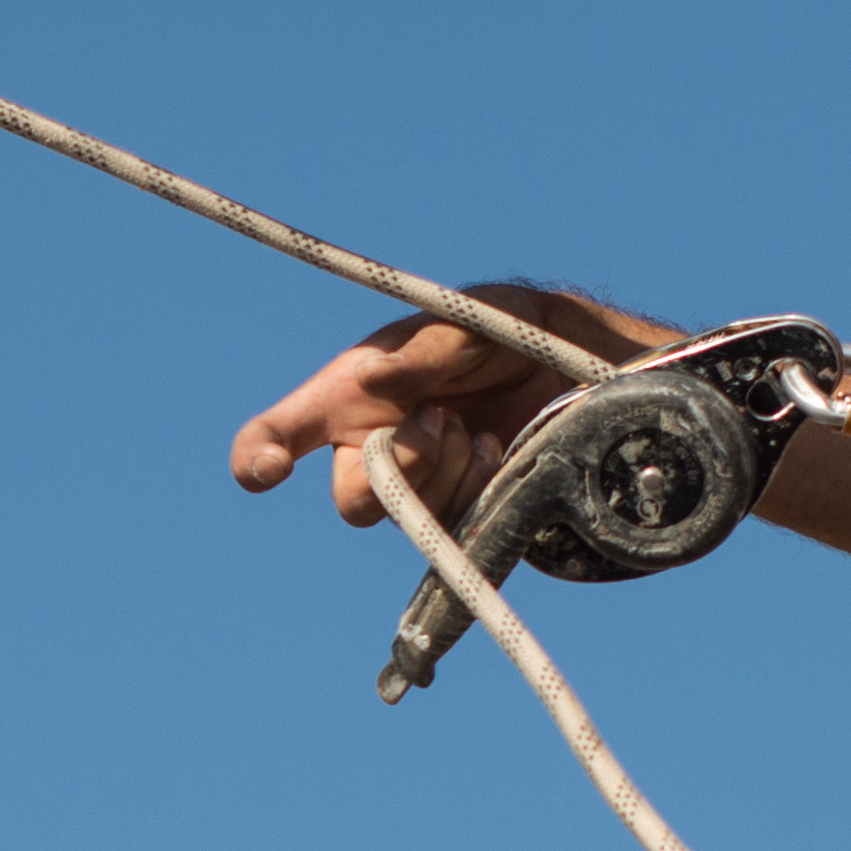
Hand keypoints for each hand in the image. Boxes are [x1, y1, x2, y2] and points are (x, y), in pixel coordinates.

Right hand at [227, 286, 657, 530]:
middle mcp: (378, 450)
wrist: (592, 373)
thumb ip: (426, 349)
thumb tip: (371, 381)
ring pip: (405, 517)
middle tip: (440, 426)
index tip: (267, 470)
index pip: (280, 435)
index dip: (259, 456)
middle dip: (395, 469)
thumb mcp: (474, 320)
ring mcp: (423, 491)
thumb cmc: (513, 333)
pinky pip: (453, 530)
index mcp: (353, 396)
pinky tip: (499, 453)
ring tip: (480, 429)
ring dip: (445, 473)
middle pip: (351, 499)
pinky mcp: (466, 519)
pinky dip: (476, 490)